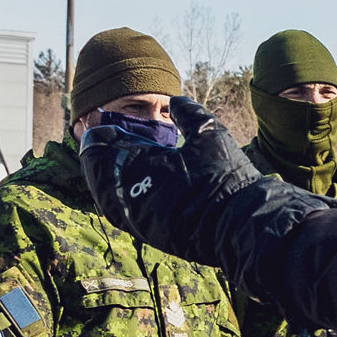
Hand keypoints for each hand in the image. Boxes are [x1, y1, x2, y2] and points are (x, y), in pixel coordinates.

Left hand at [79, 95, 263, 264]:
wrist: (240, 227)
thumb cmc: (225, 178)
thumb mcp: (208, 132)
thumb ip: (187, 112)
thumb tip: (174, 102)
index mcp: (136, 163)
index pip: (97, 143)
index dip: (104, 132)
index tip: (115, 126)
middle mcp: (126, 193)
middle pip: (96, 169)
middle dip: (106, 155)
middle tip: (123, 144)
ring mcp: (133, 217)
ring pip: (105, 194)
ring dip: (114, 178)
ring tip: (135, 167)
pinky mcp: (146, 234)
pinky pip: (122, 212)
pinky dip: (127, 197)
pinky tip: (147, 189)